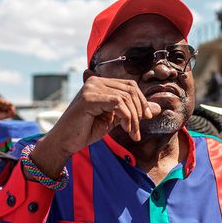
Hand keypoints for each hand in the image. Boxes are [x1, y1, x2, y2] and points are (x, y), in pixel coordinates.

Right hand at [30, 77, 159, 176]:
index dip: (142, 101)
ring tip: (132, 133)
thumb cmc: (85, 130)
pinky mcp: (88, 98)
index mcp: (100, 83)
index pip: (129, 86)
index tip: (147, 118)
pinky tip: (126, 129)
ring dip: (134, 118)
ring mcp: (91, 88)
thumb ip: (133, 112)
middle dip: (140, 110)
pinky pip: (117, 103)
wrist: (64, 142)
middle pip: (130, 89)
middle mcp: (94, 81)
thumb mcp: (115, 120)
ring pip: (125, 98)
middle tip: (138, 129)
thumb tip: (157, 108)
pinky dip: (126, 117)